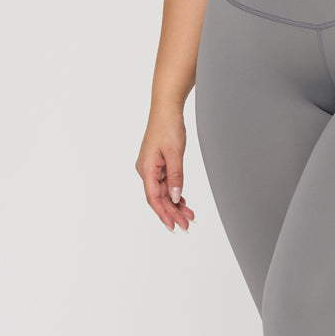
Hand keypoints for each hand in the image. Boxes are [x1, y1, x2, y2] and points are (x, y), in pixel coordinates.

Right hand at [135, 111, 195, 231]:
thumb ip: (175, 176)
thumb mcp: (175, 153)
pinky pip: (165, 183)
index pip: (154, 197)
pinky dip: (174, 193)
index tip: (173, 226)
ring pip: (163, 192)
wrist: (166, 110)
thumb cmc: (168, 127)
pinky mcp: (157, 164)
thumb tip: (174, 197)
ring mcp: (151, 167)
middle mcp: (146, 170)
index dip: (164, 213)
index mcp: (146, 168)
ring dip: (175, 204)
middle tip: (186, 225)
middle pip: (158, 197)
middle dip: (172, 212)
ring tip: (189, 216)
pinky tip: (182, 201)